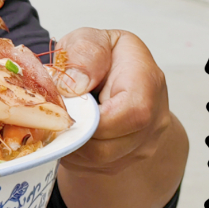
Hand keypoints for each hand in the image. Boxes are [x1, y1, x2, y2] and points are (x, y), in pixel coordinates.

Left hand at [52, 28, 177, 174]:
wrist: (114, 78)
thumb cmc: (100, 57)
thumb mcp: (89, 40)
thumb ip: (84, 54)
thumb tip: (74, 86)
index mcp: (148, 80)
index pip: (132, 113)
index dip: (95, 119)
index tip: (67, 106)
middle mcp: (155, 118)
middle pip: (110, 145)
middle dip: (74, 131)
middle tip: (54, 113)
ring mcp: (144, 145)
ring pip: (99, 161)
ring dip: (71, 143)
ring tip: (60, 119)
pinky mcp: (127, 161)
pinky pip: (93, 168)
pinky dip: (73, 152)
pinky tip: (69, 130)